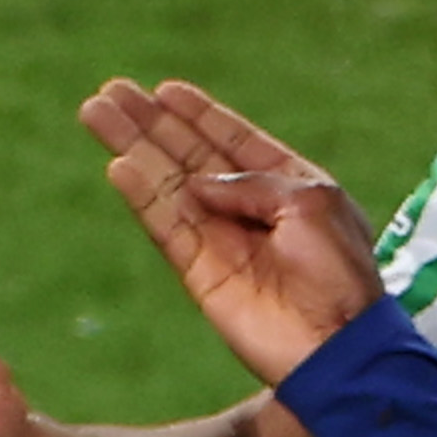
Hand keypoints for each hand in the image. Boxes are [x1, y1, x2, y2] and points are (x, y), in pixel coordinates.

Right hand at [80, 78, 390, 381]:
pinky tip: (118, 165)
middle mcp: (251, 210)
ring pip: (167, 184)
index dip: (199, 115)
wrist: (338, 346)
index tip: (164, 90)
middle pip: (189, 156)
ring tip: (96, 112)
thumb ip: (253, 183)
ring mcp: (222, 240)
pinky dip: (141, 196)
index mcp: (288, 187)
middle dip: (152, 124)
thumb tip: (198, 180)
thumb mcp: (311, 204)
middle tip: (112, 92)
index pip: (234, 142)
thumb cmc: (340, 273)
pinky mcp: (200, 273)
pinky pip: (165, 226)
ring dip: (133, 148)